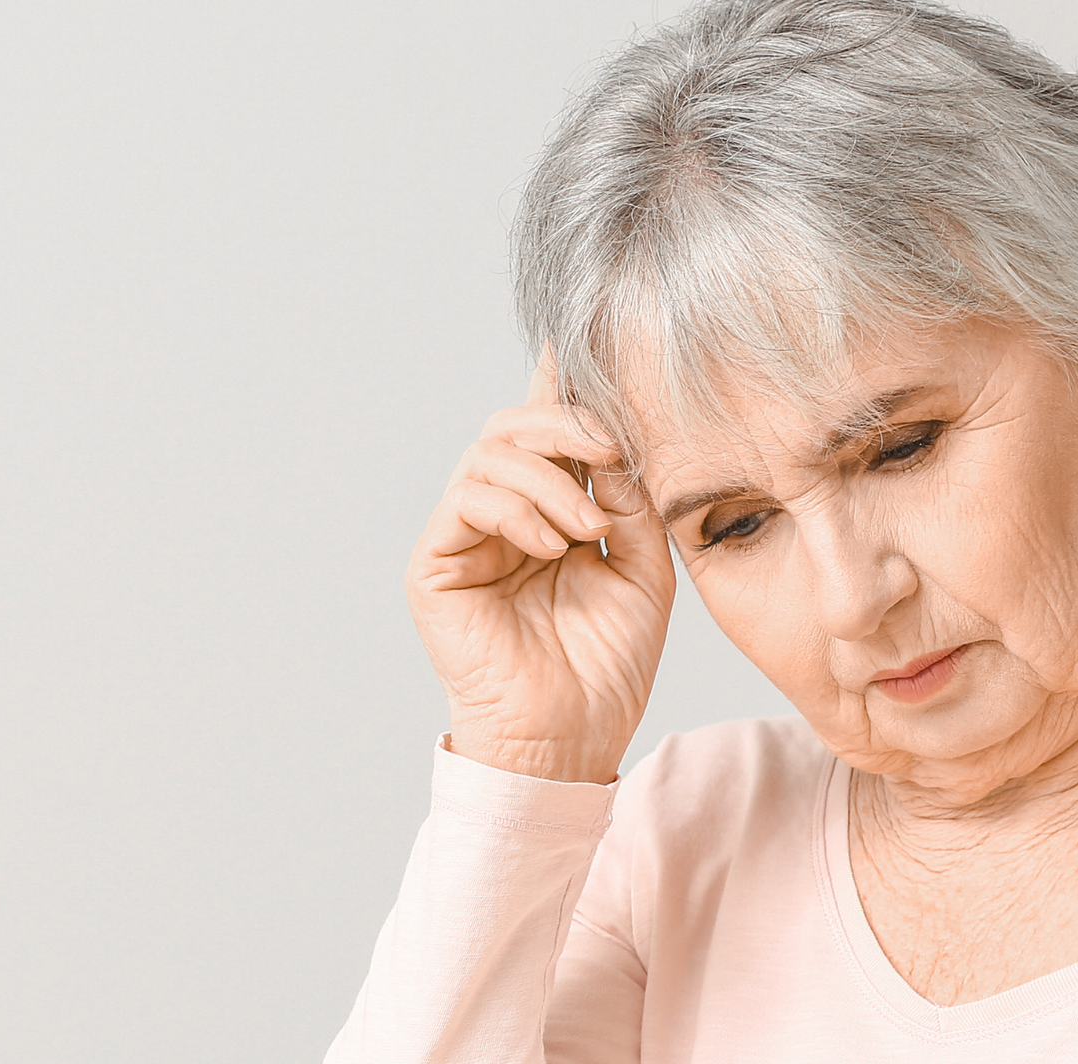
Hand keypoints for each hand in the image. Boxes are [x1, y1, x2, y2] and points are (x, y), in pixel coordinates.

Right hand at [405, 354, 674, 783]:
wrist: (572, 738)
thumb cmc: (608, 663)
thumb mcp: (643, 568)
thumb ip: (629, 499)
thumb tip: (612, 437)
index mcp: (550, 510)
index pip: (547, 432)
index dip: (559, 383)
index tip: (579, 340)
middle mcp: (502, 515)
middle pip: (514, 424)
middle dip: (566, 422)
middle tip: (609, 450)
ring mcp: (464, 537)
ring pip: (491, 453)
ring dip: (550, 478)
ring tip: (588, 529)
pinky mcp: (435, 564)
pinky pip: (467, 497)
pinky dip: (517, 509)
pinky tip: (552, 546)